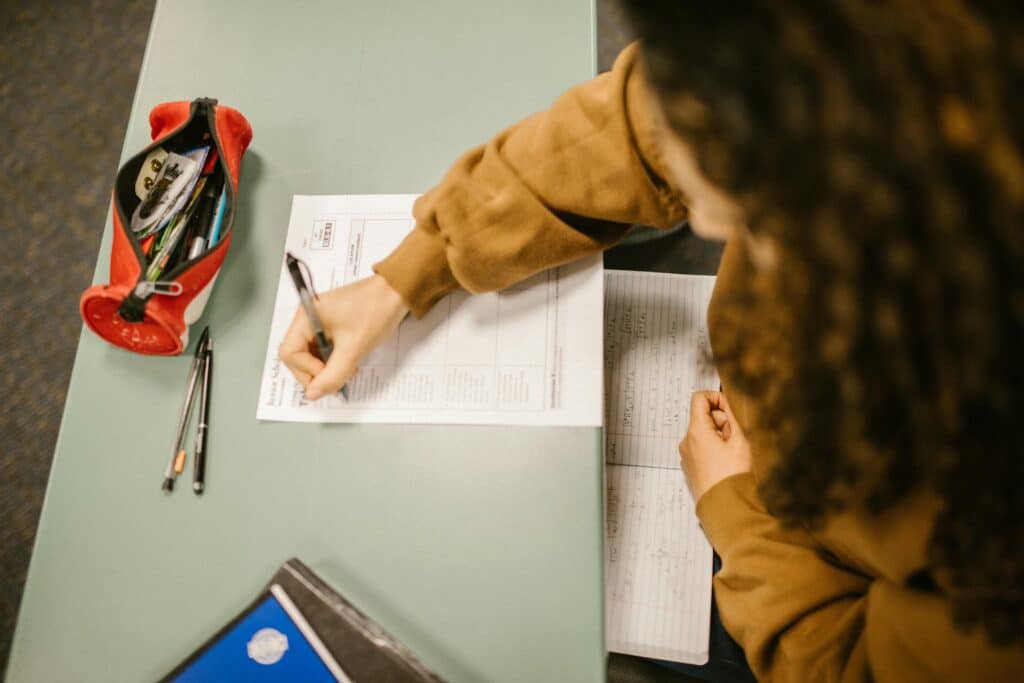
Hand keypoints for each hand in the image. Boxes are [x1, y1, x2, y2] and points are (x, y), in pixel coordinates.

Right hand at [279, 274, 409, 399]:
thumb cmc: (375, 312)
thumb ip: (332, 374)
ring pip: (312, 356)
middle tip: (339, 377)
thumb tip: (312, 394)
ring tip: (349, 370)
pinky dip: (334, 361)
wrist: (397, 293)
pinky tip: (350, 363)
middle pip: (297, 356)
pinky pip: (324, 350)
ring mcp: (319, 322)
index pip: (289, 353)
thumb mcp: (354, 348)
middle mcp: (308, 318)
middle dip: (316, 372)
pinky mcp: (331, 326)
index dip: (306, 370)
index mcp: (306, 317)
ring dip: (327, 368)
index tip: (328, 374)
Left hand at [678, 391, 751, 502]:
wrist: (727, 510)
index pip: (699, 398)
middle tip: (738, 439)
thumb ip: (734, 417)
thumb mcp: (741, 441)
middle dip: (723, 423)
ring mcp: (687, 456)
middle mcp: (686, 442)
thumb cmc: (734, 478)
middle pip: (704, 418)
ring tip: (734, 455)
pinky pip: (702, 450)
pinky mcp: (691, 468)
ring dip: (720, 438)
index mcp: (696, 431)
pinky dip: (714, 451)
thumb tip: (728, 403)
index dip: (717, 398)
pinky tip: (728, 465)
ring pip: (704, 435)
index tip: (730, 410)